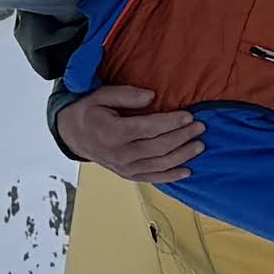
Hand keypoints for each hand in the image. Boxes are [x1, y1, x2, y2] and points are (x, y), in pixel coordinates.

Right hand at [56, 84, 206, 186]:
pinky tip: (187, 171)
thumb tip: (152, 97)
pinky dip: (171, 176)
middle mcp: (121, 153)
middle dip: (183, 137)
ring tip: (199, 146)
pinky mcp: (127, 175)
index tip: (189, 115)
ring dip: (182, 155)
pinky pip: (153, 178)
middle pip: (159, 146)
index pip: (150, 128)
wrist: (73, 135)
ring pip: (160, 164)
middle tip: (200, 127)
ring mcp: (124, 167)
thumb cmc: (90, 112)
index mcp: (114, 132)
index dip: (172, 122)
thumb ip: (126, 95)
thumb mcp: (102, 96)